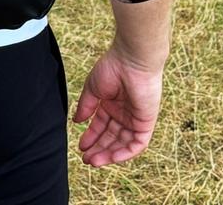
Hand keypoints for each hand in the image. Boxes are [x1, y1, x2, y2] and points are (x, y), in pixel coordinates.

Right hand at [72, 45, 162, 166]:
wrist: (130, 61)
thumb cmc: (111, 68)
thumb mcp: (92, 89)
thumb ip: (85, 107)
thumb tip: (76, 122)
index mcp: (111, 104)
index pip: (100, 126)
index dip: (91, 137)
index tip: (81, 147)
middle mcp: (123, 113)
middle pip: (111, 137)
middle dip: (98, 149)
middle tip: (86, 159)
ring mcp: (135, 119)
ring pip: (122, 143)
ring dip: (109, 154)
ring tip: (94, 161)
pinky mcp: (146, 122)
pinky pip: (137, 143)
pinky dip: (125, 152)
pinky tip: (111, 157)